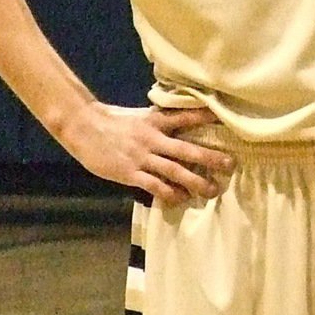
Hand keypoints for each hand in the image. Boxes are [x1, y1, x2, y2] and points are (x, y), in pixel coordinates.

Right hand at [59, 102, 233, 205]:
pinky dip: (170, 194)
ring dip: (196, 182)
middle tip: (230, 164)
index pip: (186, 116)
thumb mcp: (141, 115)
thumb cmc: (113, 121)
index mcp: (156, 120)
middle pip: (187, 149)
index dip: (206, 117)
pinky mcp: (131, 173)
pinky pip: (155, 186)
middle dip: (210, 157)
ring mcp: (142, 157)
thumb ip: (160, 122)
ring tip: (213, 189)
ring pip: (175, 171)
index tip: (227, 120)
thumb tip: (181, 123)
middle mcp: (153, 138)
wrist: (84, 127)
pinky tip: (181, 199)